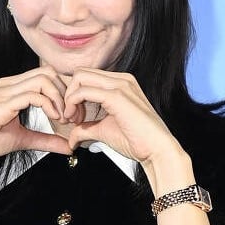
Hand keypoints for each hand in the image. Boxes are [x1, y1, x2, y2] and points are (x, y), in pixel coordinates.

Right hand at [0, 66, 72, 165]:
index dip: (64, 91)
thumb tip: (69, 147)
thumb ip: (46, 140)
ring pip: (44, 78)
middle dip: (65, 92)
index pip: (47, 75)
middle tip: (71, 115)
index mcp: (13, 87)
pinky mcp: (3, 102)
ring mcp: (5, 90)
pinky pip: (34, 94)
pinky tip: (55, 119)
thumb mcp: (23, 139)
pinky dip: (49, 105)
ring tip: (63, 118)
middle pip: (49, 71)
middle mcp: (9, 84)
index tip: (71, 114)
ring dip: (59, 98)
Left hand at [63, 68, 185, 164]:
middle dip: (69, 94)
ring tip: (74, 120)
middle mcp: (120, 79)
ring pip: (80, 77)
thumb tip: (71, 137)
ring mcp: (120, 85)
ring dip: (69, 99)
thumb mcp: (104, 130)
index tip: (75, 118)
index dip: (74, 96)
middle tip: (71, 118)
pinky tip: (76, 120)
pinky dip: (73, 104)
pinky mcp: (116, 96)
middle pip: (80, 73)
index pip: (87, 77)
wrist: (156, 150)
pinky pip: (83, 91)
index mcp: (120, 83)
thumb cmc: (137, 141)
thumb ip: (86, 128)